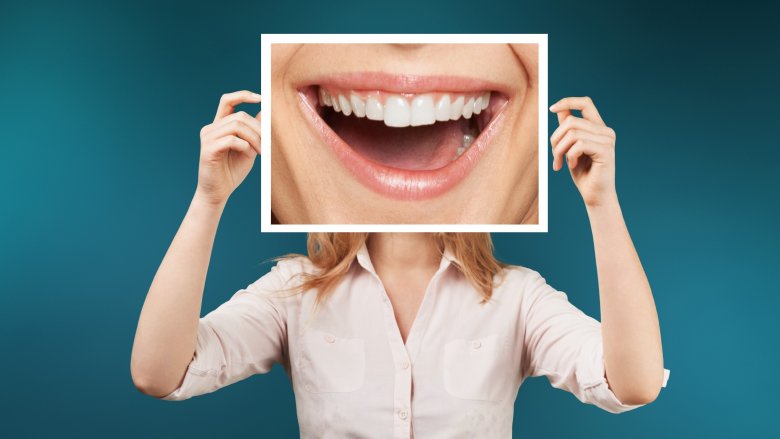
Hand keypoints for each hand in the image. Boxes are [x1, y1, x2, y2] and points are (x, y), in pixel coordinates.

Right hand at [194, 90, 261, 206]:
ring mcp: (207, 138)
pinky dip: (245, 146)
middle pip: (239, 116)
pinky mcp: (207, 150)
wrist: (218, 193)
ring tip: (261, 152)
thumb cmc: (233, 171)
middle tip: (267, 145)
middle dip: (259, 129)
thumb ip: (254, 131)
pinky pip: (231, 140)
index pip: (227, 101)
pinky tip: (248, 155)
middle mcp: (210, 129)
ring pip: (236, 126)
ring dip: (254, 138)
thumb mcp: (249, 148)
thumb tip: (264, 112)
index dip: (243, 95)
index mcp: (219, 126)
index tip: (261, 98)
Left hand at [549, 97, 616, 206]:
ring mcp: (607, 140)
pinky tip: (572, 165)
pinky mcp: (606, 151)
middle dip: (555, 139)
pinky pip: (579, 144)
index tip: (551, 108)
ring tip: (559, 163)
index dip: (568, 101)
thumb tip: (558, 109)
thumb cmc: (583, 173)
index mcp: (598, 128)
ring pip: (572, 133)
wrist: (595, 196)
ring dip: (559, 150)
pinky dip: (570, 155)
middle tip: (554, 156)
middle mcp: (605, 131)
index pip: (585, 103)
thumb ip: (568, 130)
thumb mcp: (570, 148)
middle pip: (571, 121)